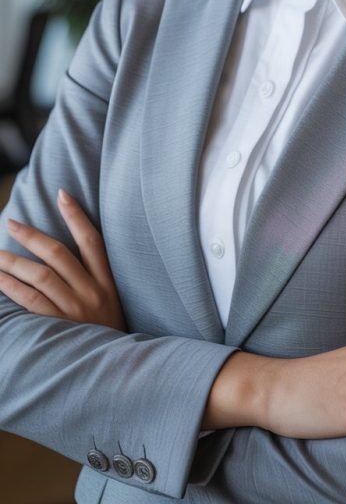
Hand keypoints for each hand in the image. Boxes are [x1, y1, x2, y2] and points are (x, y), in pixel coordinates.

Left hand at [0, 189, 125, 330]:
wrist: (114, 371)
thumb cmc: (108, 333)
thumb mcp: (111, 302)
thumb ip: (94, 278)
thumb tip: (65, 255)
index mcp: (107, 282)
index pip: (92, 240)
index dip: (76, 216)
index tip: (62, 193)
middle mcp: (92, 292)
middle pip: (58, 254)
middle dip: (32, 235)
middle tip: (10, 223)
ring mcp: (75, 310)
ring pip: (40, 275)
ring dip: (13, 261)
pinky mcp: (59, 328)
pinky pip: (30, 301)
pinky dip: (11, 286)